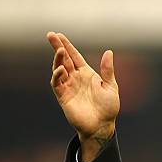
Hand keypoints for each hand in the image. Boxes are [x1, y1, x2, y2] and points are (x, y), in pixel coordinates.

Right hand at [47, 32, 119, 161]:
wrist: (102, 126)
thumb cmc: (109, 107)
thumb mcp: (111, 86)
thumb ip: (108, 70)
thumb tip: (109, 52)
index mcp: (87, 74)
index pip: (74, 57)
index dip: (67, 46)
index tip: (59, 35)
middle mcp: (76, 78)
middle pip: (64, 59)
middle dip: (57, 47)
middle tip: (50, 35)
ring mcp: (69, 87)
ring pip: (59, 69)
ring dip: (57, 59)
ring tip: (58, 50)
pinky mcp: (63, 97)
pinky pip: (57, 84)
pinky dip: (57, 75)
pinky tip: (61, 69)